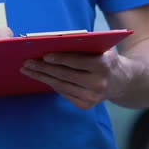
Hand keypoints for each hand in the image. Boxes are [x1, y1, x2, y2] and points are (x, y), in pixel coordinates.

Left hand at [20, 49, 139, 109]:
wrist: (122, 81)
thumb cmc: (106, 59)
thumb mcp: (102, 48)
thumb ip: (84, 45)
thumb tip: (55, 42)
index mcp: (103, 65)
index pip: (77, 62)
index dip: (60, 58)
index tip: (44, 54)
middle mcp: (98, 83)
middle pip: (65, 75)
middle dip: (43, 68)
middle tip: (27, 62)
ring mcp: (92, 97)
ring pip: (61, 85)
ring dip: (41, 77)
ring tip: (27, 69)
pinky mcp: (86, 106)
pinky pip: (63, 93)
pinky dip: (50, 84)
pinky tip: (40, 77)